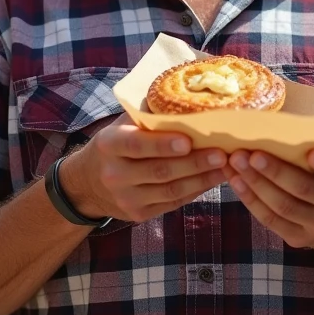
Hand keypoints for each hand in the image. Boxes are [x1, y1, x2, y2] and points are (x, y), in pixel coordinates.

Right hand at [61, 116, 227, 222]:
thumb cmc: (116, 144)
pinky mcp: (138, 214)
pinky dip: (195, 191)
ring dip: (202, 179)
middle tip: (222, 153)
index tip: (189, 141)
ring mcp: (126, 198)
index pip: (137, 144)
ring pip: (171, 190)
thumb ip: (149, 116)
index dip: (163, 144)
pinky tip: (212, 179)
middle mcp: (115, 174)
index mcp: (110, 144)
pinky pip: (173, 203)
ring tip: (226, 167)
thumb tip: (190, 100)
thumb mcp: (122, 125)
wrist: (88, 183)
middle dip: (195, 163)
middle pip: (160, 170)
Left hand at [225, 148, 313, 256]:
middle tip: (250, 153)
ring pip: (284, 206)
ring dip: (255, 183)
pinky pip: (270, 220)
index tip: (311, 154)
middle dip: (274, 171)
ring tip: (235, 163)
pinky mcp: (298, 238)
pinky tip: (235, 181)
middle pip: (305, 188)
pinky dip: (250, 200)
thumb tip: (279, 118)